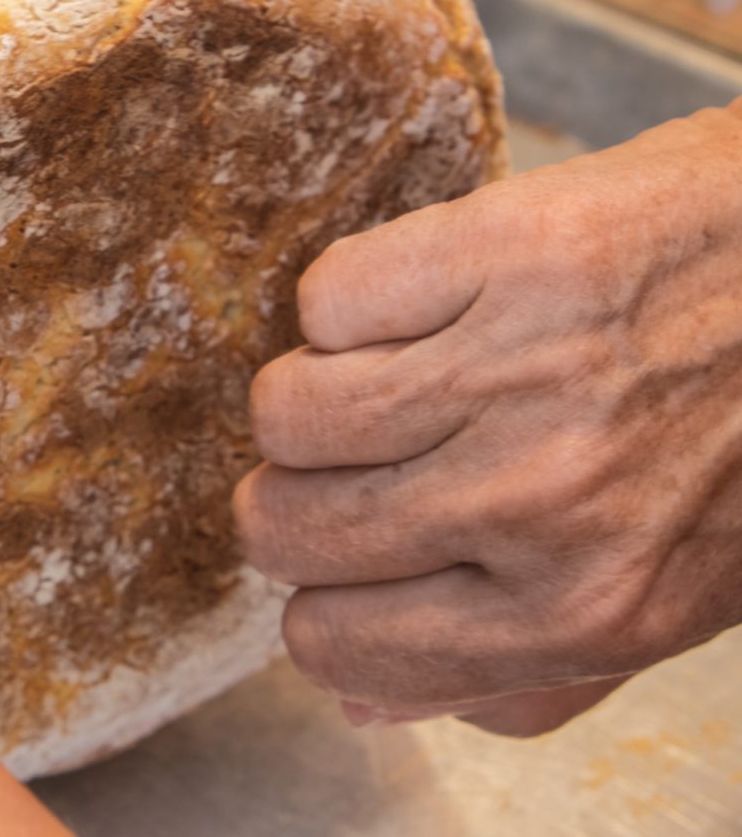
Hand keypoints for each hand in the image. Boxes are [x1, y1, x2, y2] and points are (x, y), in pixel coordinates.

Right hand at [234, 101, 741, 735]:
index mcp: (580, 611)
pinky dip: (359, 301)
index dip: (323, 600)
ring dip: (322, 391)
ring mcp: (514, 371)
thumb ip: (523, 677)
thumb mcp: (672, 600)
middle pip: (281, 525)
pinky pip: (326, 298)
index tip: (351, 559)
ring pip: (283, 410)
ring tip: (402, 374)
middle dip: (306, 495)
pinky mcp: (501, 251)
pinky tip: (433, 304)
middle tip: (372, 460)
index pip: (331, 645)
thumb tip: (362, 704)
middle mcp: (537, 503)